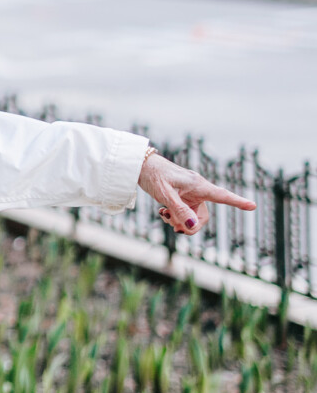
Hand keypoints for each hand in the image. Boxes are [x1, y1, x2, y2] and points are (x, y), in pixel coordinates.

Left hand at [137, 151, 255, 234]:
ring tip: (164, 216)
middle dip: (191, 226)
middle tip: (174, 227)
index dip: (237, 202)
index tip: (252, 206)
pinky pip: (184, 212)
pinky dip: (175, 217)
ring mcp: (189, 194)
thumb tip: (193, 226)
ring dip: (180, 221)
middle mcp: (197, 190)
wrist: (139, 165)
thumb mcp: (165, 195)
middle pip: (203, 216)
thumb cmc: (153, 175)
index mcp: (197, 185)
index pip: (222, 195)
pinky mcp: (181, 196)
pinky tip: (163, 213)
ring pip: (192, 216)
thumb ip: (179, 210)